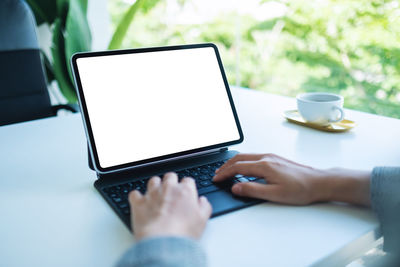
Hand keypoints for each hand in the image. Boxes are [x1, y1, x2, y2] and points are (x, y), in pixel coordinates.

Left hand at [128, 172, 211, 240]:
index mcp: (185, 191)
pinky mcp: (138, 202)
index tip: (186, 194)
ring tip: (156, 196)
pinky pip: (135, 194)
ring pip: (153, 181)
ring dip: (155, 186)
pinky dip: (137, 197)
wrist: (162, 241)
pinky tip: (139, 202)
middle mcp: (168, 188)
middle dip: (171, 182)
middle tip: (171, 193)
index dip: (187, 188)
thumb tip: (203, 202)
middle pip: (170, 176)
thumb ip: (204, 207)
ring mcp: (152, 194)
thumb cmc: (182, 232)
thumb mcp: (202, 221)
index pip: (188, 181)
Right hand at [213, 153, 370, 205]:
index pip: (237, 167)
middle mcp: (266, 157)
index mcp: (264, 166)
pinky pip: (254, 156)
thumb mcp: (274, 194)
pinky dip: (243, 161)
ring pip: (246, 156)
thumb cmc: (300, 189)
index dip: (224, 173)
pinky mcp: (275, 158)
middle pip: (239, 158)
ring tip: (226, 170)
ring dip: (234, 162)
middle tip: (217, 173)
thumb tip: (235, 187)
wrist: (319, 182)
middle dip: (226, 166)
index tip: (216, 178)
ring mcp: (271, 156)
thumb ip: (253, 190)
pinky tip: (243, 167)